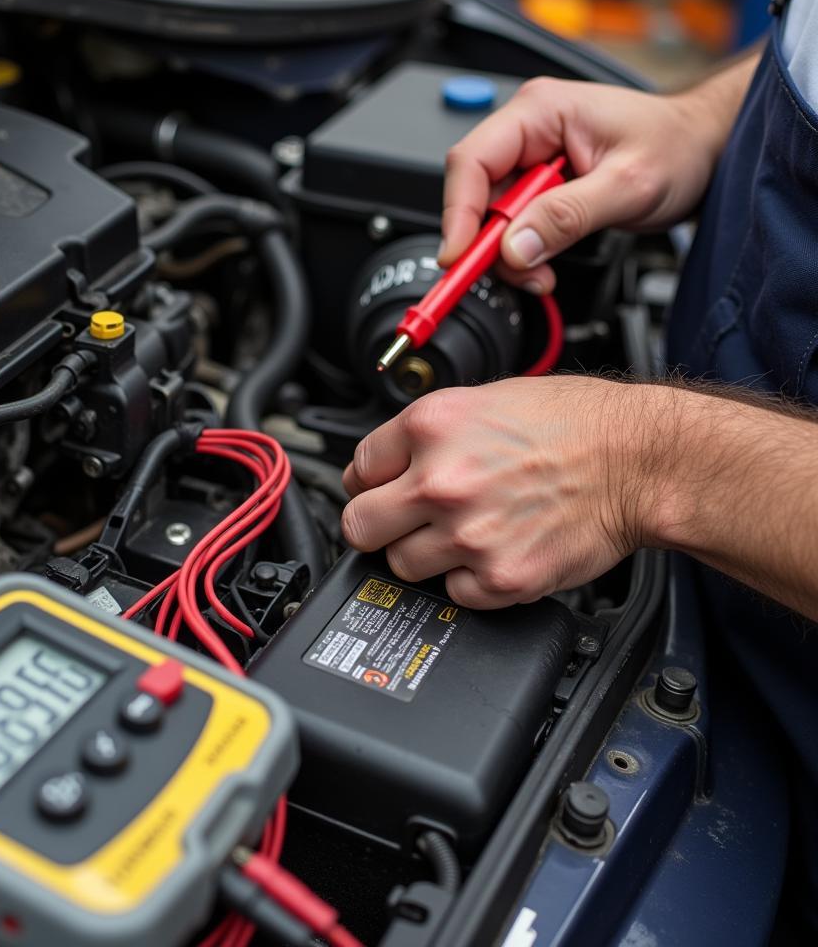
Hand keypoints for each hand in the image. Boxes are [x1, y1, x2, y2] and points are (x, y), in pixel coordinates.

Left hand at [341, 377, 646, 607]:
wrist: (637, 460)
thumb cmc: (571, 425)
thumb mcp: (483, 401)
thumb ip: (423, 435)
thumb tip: (378, 468)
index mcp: (431, 427)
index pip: (357, 467)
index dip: (369, 481)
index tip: (383, 489)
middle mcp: (441, 480)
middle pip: (360, 526)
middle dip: (378, 524)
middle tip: (404, 521)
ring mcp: (468, 533)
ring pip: (401, 565)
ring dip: (424, 554)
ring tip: (463, 532)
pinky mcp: (499, 577)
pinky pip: (453, 594)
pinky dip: (469, 580)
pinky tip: (494, 550)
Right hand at [440, 71, 747, 293]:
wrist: (704, 149)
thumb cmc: (677, 146)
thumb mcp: (628, 185)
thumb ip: (568, 216)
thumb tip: (515, 247)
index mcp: (540, 110)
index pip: (472, 161)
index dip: (459, 213)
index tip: (459, 256)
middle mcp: (527, 130)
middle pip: (475, 193)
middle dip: (489, 243)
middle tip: (518, 273)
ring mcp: (530, 159)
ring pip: (490, 217)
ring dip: (510, 255)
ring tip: (543, 273)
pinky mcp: (537, 186)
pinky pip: (511, 225)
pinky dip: (522, 253)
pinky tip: (544, 263)